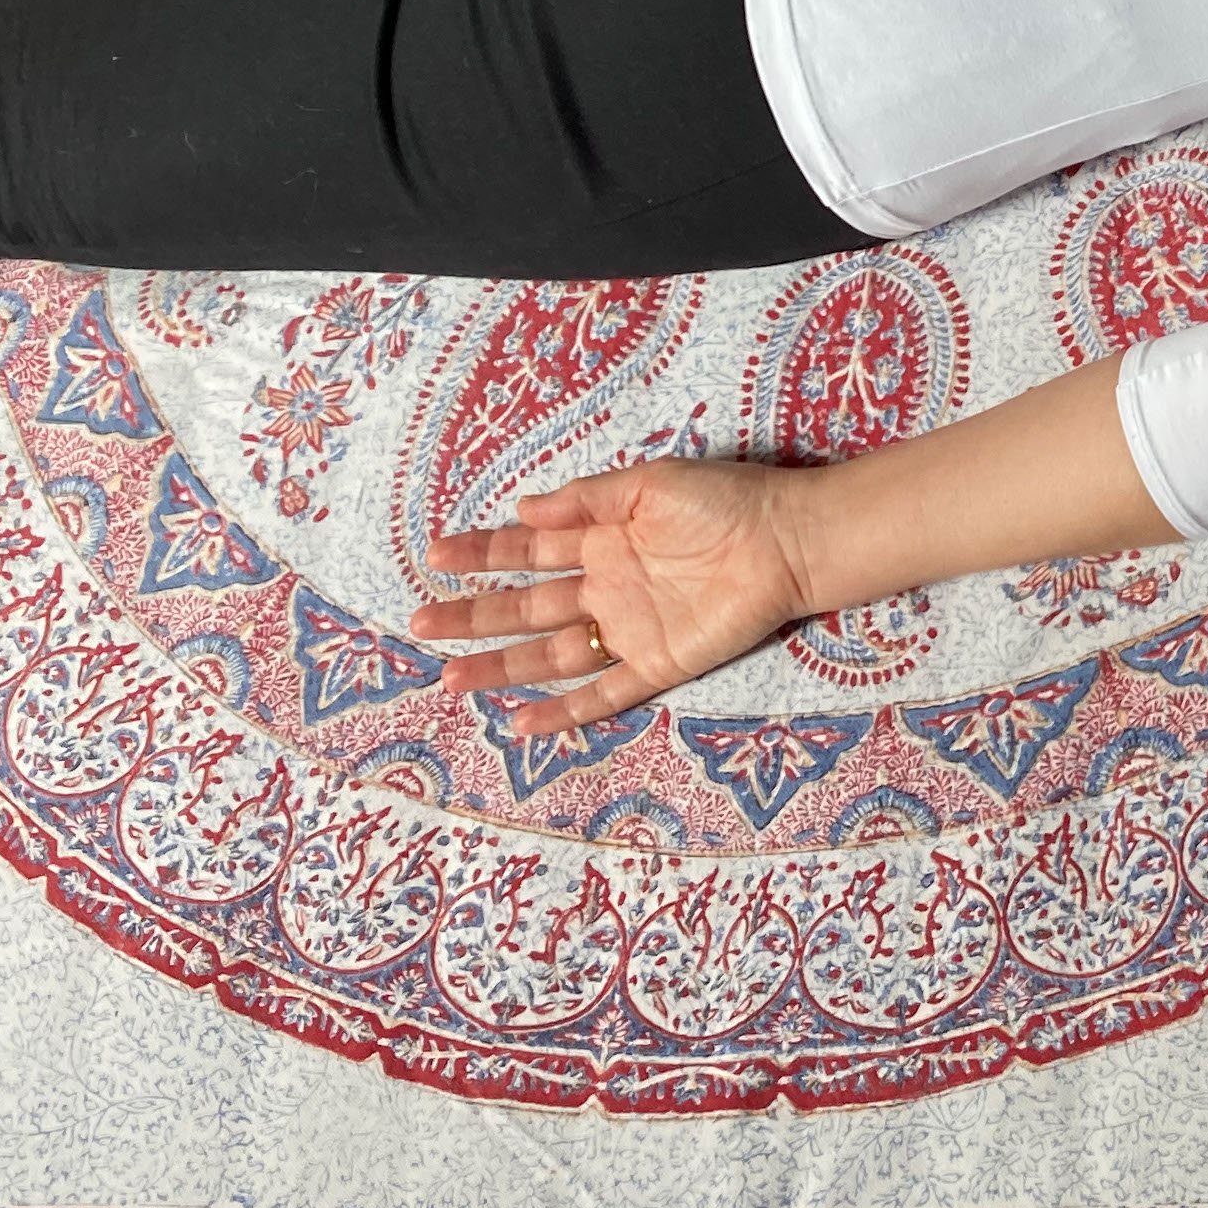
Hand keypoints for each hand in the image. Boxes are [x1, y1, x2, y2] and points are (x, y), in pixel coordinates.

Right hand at [414, 459, 817, 735]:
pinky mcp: (659, 662)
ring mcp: (629, 628)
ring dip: (500, 666)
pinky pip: (604, 694)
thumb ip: (586, 499)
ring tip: (448, 677)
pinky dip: (563, 713)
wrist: (788, 540)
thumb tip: (522, 510)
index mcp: (603, 540)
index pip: (528, 550)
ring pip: (550, 655)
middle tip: (419, 624)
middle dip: (472, 615)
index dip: (482, 554)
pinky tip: (521, 723)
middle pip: (525, 607)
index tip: (434, 557)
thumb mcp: (649, 484)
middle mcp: (607, 587)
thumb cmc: (726, 501)